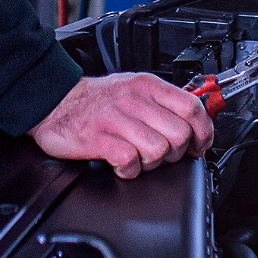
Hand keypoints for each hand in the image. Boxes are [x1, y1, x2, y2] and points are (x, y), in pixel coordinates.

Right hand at [31, 73, 213, 177]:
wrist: (54, 101)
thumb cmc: (97, 100)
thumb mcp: (135, 89)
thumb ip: (163, 103)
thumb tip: (194, 123)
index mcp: (148, 86)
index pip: (192, 108)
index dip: (203, 132)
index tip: (199, 145)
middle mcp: (134, 100)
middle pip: (179, 134)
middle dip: (176, 153)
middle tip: (162, 155)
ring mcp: (115, 119)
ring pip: (158, 150)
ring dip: (152, 163)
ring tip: (139, 159)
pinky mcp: (97, 138)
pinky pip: (129, 161)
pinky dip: (129, 170)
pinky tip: (122, 165)